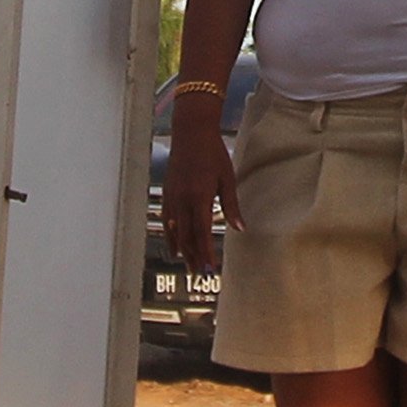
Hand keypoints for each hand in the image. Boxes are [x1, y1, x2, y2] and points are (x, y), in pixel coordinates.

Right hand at [161, 109, 236, 273]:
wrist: (191, 132)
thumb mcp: (227, 178)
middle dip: (193, 256)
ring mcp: (172, 196)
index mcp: (200, 197)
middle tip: (200, 274)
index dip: (206, 253)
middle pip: (186, 236)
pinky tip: (174, 244)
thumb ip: (232, 206)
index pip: (202, 233)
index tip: (210, 269)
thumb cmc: (213, 153)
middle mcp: (183, 200)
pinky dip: (170, 234)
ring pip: (174, 230)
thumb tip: (240, 228)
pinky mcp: (167, 192)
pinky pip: (167, 219)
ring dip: (181, 249)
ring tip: (188, 264)